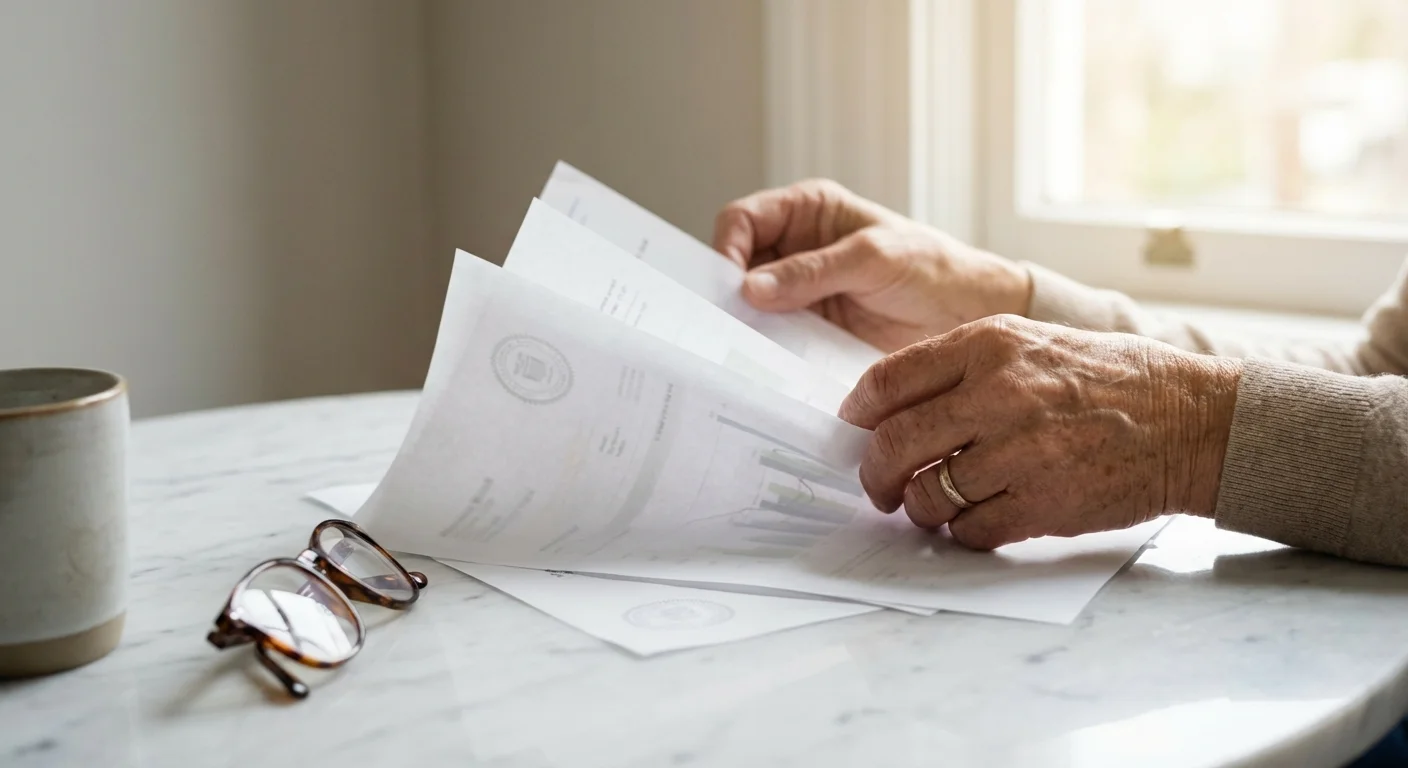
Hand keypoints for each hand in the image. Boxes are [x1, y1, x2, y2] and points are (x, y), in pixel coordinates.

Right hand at [713, 180, 1031, 352]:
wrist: (968, 314)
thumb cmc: (931, 267)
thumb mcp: (872, 259)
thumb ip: (812, 271)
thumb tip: (750, 288)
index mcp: (808, 211)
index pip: (743, 220)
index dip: (727, 248)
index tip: (730, 285)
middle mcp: (795, 248)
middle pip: (737, 264)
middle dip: (727, 291)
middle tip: (725, 322)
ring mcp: (800, 291)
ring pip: (749, 305)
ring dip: (744, 324)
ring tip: (742, 347)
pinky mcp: (809, 328)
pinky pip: (773, 336)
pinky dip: (765, 348)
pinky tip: (766, 362)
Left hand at [837, 315, 1242, 548]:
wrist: (1192, 419)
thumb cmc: (1109, 380)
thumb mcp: (1031, 342)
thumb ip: (961, 367)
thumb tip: (889, 406)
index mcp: (989, 345)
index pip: (887, 381)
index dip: (858, 414)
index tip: (855, 430)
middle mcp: (999, 394)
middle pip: (894, 444)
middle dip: (874, 474)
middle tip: (878, 486)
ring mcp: (1021, 451)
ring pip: (927, 494)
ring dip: (919, 508)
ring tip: (932, 505)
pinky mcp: (1044, 503)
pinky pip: (970, 530)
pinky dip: (962, 533)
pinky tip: (977, 519)